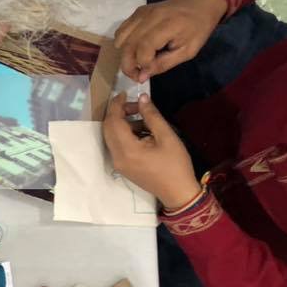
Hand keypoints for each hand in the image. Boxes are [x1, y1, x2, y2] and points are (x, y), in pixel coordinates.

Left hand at [102, 93, 199, 209]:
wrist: (177, 192)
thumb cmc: (175, 164)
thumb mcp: (167, 136)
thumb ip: (151, 116)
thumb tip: (141, 98)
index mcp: (127, 150)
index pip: (113, 121)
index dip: (116, 105)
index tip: (124, 93)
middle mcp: (117, 157)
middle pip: (108, 128)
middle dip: (119, 113)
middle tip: (137, 106)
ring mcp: (117, 163)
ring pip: (112, 136)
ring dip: (123, 124)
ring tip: (145, 119)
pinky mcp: (122, 167)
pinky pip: (117, 145)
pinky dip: (125, 134)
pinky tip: (143, 132)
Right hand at [115, 0, 227, 81]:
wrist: (200, 3)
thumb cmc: (198, 28)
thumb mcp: (188, 51)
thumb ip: (164, 64)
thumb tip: (142, 75)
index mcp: (167, 25)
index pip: (143, 49)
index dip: (143, 65)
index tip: (148, 73)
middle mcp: (150, 17)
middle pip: (128, 45)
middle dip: (129, 65)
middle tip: (137, 75)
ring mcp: (141, 13)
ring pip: (120, 39)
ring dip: (124, 55)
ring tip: (136, 62)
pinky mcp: (137, 12)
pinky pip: (122, 31)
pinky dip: (124, 44)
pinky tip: (136, 49)